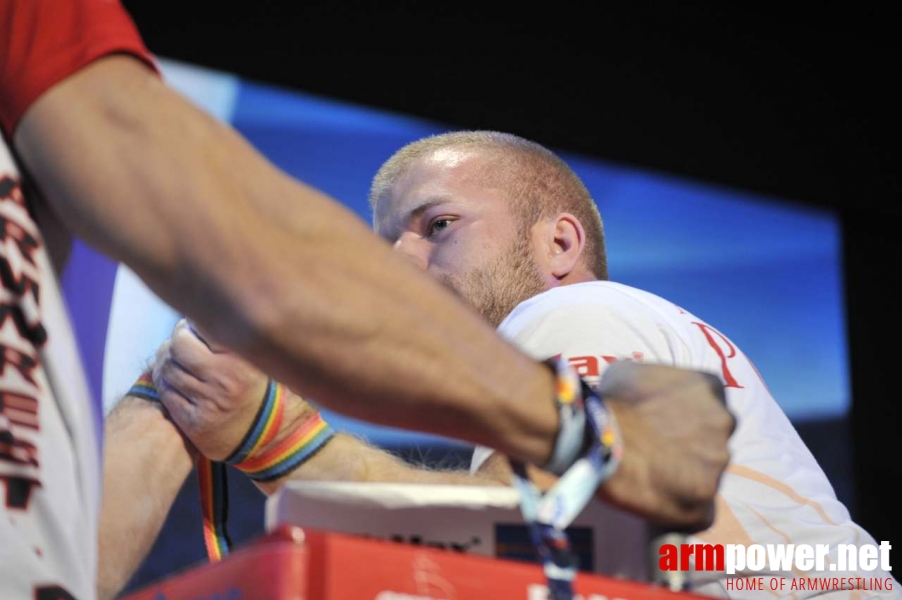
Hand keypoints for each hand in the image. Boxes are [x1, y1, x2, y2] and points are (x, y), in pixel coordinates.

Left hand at [152, 319, 279, 459]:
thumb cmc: (248, 387)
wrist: (258, 433)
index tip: (189, 329)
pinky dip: (164, 383)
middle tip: (179, 345)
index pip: (200, 329)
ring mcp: (208, 402)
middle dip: (173, 342)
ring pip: (167, 369)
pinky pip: (165, 393)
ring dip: (165, 362)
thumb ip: (223, 338)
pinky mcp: (194, 421)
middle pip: (178, 347)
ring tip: (175, 362)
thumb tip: (189, 318)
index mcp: (241, 360)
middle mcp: (225, 380)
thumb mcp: (248, 358)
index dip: (187, 326)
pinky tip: (173, 381)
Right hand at [596, 362, 733, 530]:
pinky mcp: (704, 505)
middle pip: (712, 441)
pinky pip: (697, 513)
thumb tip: (644, 395)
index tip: (661, 424)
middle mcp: (725, 424)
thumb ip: (653, 381)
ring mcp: (718, 466)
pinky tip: (653, 502)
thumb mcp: (631, 371)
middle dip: (689, 447)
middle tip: (656, 451)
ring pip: (706, 475)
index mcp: (712, 387)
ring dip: (684, 477)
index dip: (683, 417)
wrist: (602, 436)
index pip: (707, 405)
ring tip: (649, 476)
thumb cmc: (613, 399)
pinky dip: (678, 511)